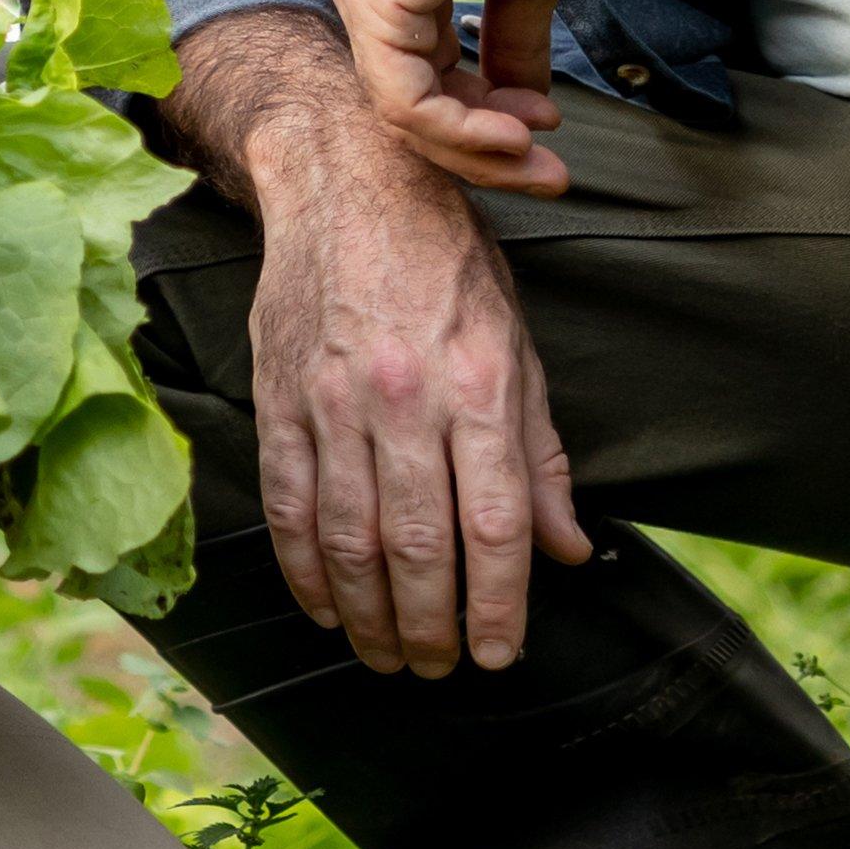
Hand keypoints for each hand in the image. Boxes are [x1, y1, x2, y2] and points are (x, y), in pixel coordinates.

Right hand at [237, 91, 588, 677]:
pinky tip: (325, 609)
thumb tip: (570, 549)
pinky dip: (305, 570)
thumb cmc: (446, 262)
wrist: (348, 179)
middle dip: (432, 627)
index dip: (498, 605)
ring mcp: (333, 400)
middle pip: (417, 546)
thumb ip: (540, 456)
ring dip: (370, 616)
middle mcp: (406, 396)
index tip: (499, 654)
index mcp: (480, 384)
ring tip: (389, 657)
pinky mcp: (280, 398)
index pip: (494, 524)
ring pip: (349, 539)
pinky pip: (289, 505)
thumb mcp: (519, 346)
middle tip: (441, 669)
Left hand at [322, 0, 593, 200]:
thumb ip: (513, 40)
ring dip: (479, 151)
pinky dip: (464, 132)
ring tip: (540, 159)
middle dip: (483, 148)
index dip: (485, 117)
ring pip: (404, 112)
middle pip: (410, 100)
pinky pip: (406, 101)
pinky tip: (516, 134)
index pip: (423, 74)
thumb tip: (525, 101)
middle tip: (548, 173)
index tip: (547, 127)